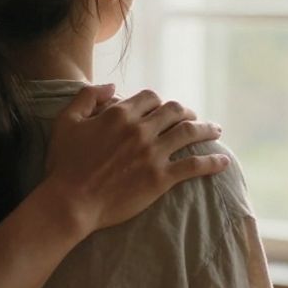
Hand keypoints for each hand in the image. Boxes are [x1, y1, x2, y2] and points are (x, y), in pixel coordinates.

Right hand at [41, 85, 227, 235]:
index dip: (159, 101)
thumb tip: (111, 86)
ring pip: (189, 133)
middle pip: (174, 111)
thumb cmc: (64, 163)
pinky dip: (212, 162)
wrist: (71, 201)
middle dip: (187, 111)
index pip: (151, 97)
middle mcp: (140, 130)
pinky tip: (223, 162)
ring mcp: (153, 154)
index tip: (163, 109)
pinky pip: (193, 166)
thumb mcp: (67, 121)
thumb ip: (88, 96)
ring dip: (206, 129)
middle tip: (193, 117)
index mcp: (119, 114)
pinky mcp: (161, 178)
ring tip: (216, 130)